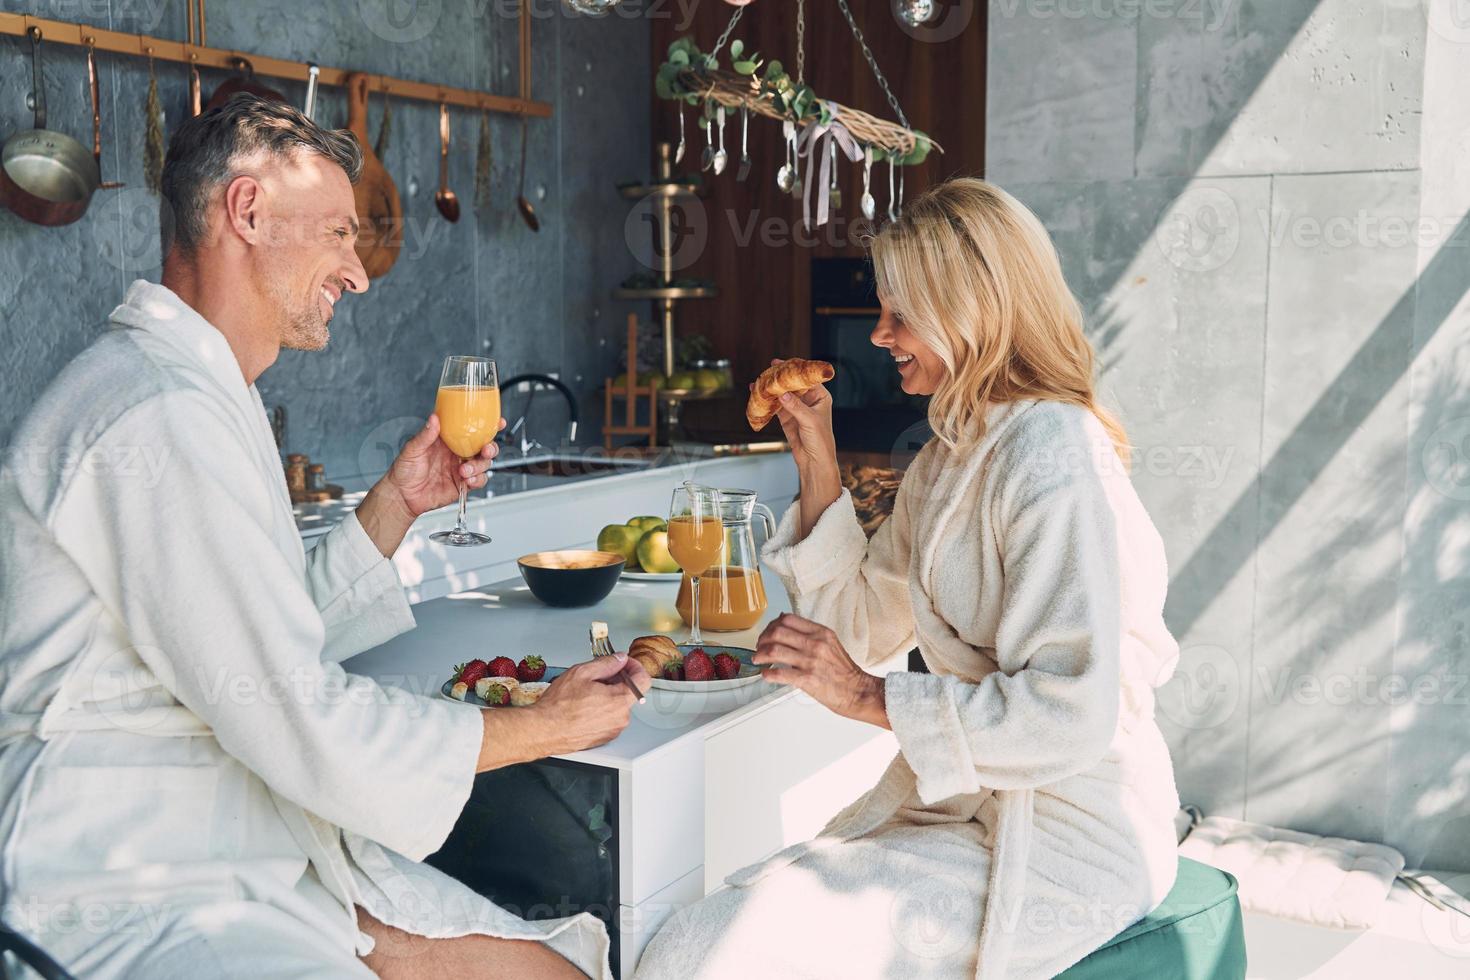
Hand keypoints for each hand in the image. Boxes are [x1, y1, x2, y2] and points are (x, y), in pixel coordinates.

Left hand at [384, 413, 505, 518]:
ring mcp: (461, 469)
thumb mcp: (412, 449)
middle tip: (485, 450)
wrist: (401, 496)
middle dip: (490, 448)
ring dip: (479, 466)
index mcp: (448, 440)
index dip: (487, 425)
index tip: (497, 421)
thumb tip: (434, 418)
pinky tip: (467, 480)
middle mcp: (457, 453)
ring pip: (483, 464)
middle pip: (484, 447)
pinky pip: (478, 481)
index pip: (470, 429)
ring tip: (464, 470)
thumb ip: (425, 435)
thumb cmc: (404, 470)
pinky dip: (477, 480)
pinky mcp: (462, 484)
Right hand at [531, 654, 651, 753]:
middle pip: (629, 692)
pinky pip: (609, 718)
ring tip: (586, 692)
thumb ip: (607, 663)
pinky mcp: (603, 737)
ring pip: (618, 706)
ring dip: (608, 695)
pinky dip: (601, 709)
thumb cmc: (559, 706)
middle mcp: (621, 718)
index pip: (643, 680)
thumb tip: (620, 658)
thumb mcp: (582, 672)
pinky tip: (584, 705)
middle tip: (598, 674)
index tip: (624, 662)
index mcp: (620, 701)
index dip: (634, 666)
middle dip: (617, 680)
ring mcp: (613, 730)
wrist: (544, 730)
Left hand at [753, 613, 888, 728]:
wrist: (858, 691)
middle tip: (759, 646)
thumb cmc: (845, 671)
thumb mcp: (830, 643)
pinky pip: (780, 673)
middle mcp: (815, 644)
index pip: (788, 619)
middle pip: (777, 632)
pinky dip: (768, 673)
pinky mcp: (807, 679)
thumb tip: (786, 626)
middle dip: (763, 639)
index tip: (767, 632)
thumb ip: (810, 634)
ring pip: (775, 650)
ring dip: (761, 655)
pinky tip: (766, 674)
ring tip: (757, 659)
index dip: (772, 625)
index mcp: (820, 633)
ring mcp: (810, 661)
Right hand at [757, 359, 836, 475]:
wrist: (814, 461)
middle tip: (768, 370)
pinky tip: (758, 396)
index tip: (782, 364)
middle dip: (780, 379)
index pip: (806, 379)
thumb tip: (782, 394)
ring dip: (771, 390)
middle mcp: (808, 401)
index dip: (794, 370)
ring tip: (759, 382)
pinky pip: (776, 407)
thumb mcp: (809, 421)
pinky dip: (767, 402)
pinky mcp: (787, 419)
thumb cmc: (821, 440)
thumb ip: (795, 406)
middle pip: (792, 385)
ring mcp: (796, 409)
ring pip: (782, 395)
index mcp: (820, 397)